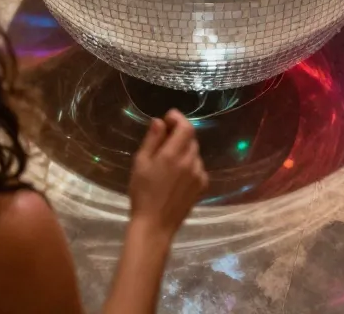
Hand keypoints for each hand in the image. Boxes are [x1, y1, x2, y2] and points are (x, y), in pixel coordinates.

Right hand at [127, 110, 207, 234]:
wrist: (155, 225)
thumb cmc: (143, 193)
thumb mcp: (141, 163)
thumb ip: (152, 140)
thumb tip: (160, 122)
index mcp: (173, 154)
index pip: (186, 127)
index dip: (178, 118)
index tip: (168, 118)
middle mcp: (190, 162)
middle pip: (191, 138)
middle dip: (179, 134)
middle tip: (165, 139)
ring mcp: (199, 175)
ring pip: (195, 153)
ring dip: (185, 150)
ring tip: (169, 161)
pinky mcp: (202, 186)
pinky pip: (198, 167)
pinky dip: (190, 164)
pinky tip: (178, 175)